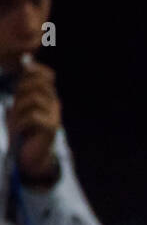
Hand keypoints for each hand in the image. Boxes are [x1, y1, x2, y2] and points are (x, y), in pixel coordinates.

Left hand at [7, 57, 60, 185]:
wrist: (29, 155)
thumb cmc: (21, 130)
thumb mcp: (17, 107)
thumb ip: (20, 91)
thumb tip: (23, 69)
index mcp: (47, 97)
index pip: (47, 76)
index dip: (36, 70)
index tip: (23, 71)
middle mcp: (54, 105)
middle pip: (40, 84)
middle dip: (22, 89)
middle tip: (14, 103)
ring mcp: (54, 116)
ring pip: (34, 99)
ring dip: (19, 108)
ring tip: (14, 119)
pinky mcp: (51, 128)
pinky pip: (33, 116)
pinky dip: (20, 122)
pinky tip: (18, 130)